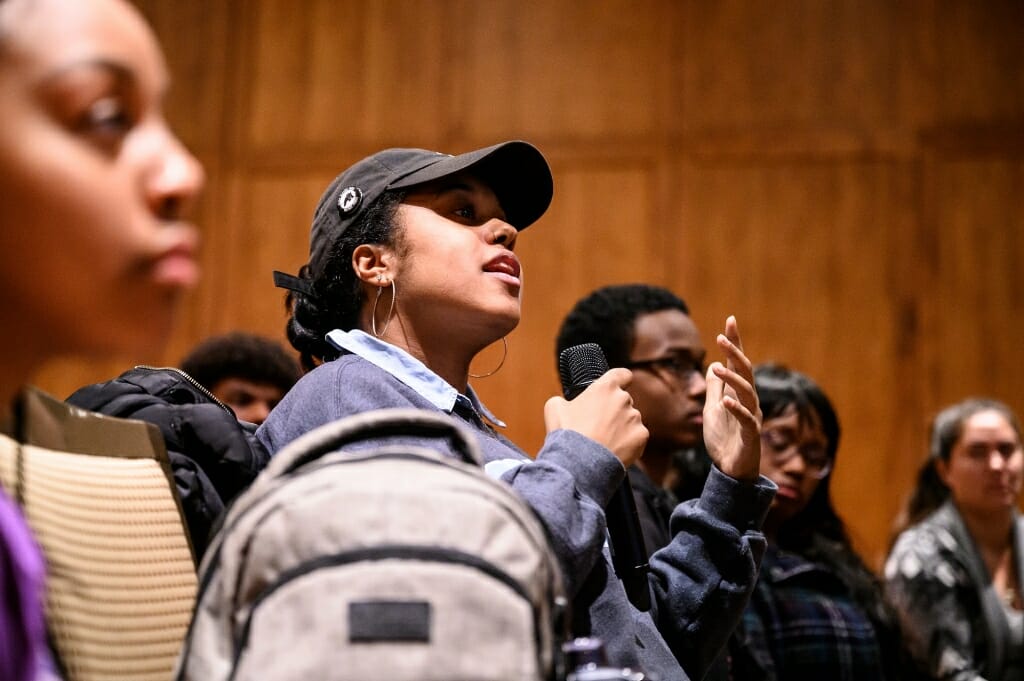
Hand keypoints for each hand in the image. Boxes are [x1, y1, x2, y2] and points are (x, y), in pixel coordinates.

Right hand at [544, 368, 647, 469]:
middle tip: (598, 424)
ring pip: (631, 419)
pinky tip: (613, 449)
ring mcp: (635, 418)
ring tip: (604, 441)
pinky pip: (637, 436)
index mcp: (605, 387)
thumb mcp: (554, 407)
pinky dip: (628, 442)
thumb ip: (564, 398)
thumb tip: (566, 403)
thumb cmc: (567, 433)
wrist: (579, 463)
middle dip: (614, 410)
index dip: (620, 379)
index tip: (617, 386)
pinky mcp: (641, 436)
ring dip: (621, 426)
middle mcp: (624, 399)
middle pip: (624, 400)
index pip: (623, 374)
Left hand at [702, 316, 761, 481]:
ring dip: (733, 379)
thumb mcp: (712, 409)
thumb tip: (712, 365)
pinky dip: (736, 410)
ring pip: (748, 393)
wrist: (730, 470)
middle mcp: (748, 401)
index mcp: (738, 394)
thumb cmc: (724, 439)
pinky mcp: (751, 435)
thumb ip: (714, 389)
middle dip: (735, 354)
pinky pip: (746, 420)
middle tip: (721, 338)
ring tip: (717, 368)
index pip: (737, 363)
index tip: (730, 320)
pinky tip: (725, 402)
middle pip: (746, 372)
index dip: (734, 343)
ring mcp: (751, 417)